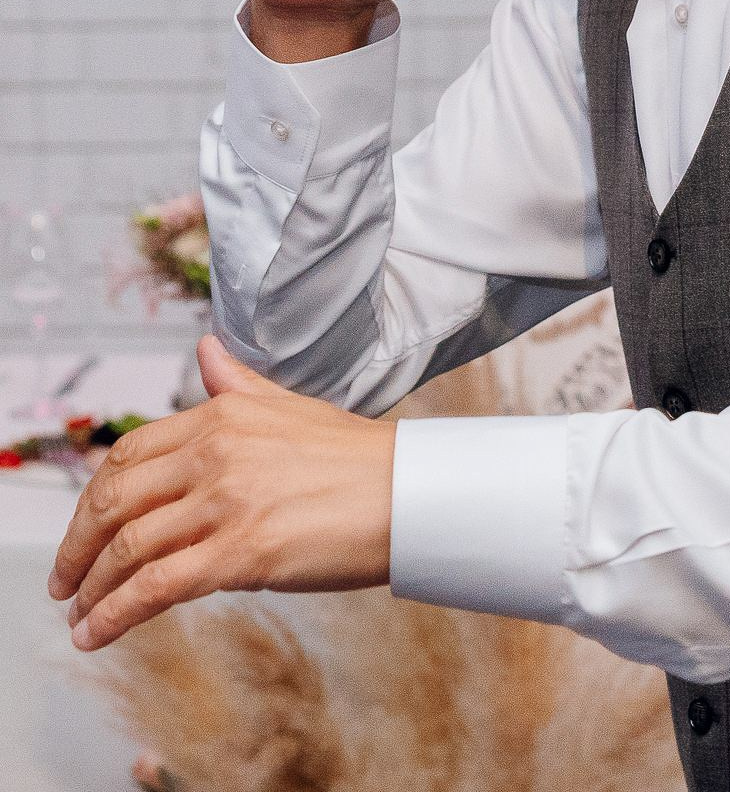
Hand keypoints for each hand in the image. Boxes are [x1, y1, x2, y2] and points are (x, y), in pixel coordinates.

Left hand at [49, 337, 395, 652]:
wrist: (410, 494)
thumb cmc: (359, 459)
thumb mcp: (291, 406)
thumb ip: (238, 383)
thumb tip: (205, 349)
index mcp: (224, 412)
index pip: (130, 453)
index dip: (93, 497)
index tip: (83, 527)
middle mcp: (215, 451)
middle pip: (114, 501)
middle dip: (76, 546)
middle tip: (64, 579)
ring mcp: (225, 501)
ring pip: (127, 548)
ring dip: (91, 589)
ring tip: (81, 615)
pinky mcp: (240, 552)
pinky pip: (155, 587)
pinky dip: (115, 614)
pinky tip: (99, 633)